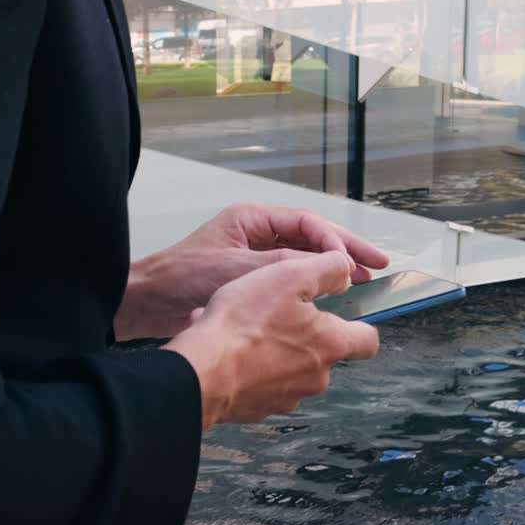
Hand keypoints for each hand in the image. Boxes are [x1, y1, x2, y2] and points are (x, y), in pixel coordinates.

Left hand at [114, 203, 388, 339]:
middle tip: (378, 266)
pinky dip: (309, 290)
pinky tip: (326, 305)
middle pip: (310, 239)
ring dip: (330, 272)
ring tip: (362, 284)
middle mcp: (255, 234)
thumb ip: (285, 265)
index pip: (307, 224)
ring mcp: (251, 258)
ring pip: (301, 261)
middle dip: (344, 252)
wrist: (146, 304)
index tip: (362, 262)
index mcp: (252, 219)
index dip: (339, 242)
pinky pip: (287, 282)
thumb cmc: (182, 279)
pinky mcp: (247, 283)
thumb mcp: (239, 269)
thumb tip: (330, 266)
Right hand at [163, 252, 379, 430]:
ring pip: (287, 368)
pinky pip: (259, 384)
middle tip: (273, 313)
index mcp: (331, 345)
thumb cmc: (243, 325)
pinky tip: (229, 349)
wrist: (201, 370)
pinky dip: (249, 367)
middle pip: (322, 353)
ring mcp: (286, 397)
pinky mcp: (258, 408)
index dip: (358, 324)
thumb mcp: (289, 275)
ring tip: (242, 329)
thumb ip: (327, 268)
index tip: (343, 315)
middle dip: (301, 334)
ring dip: (271, 349)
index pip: (368, 340)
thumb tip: (344, 268)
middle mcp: (315, 377)